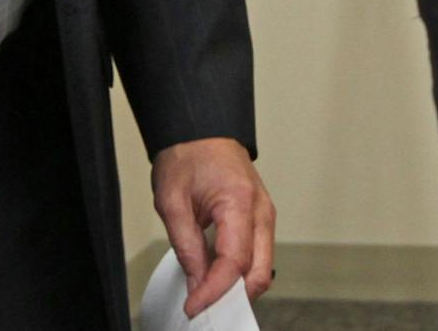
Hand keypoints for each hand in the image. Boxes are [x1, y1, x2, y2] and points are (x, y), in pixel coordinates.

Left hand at [150, 137, 274, 315]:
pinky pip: (256, 255)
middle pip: (259, 272)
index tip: (194, 307)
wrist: (201, 129)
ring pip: (261, 268)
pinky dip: (239, 272)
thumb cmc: (188, 155)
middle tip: (202, 307)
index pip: (234, 262)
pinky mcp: (260, 219)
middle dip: (232, 297)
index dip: (214, 291)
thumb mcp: (172, 201)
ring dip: (236, 287)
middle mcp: (261, 211)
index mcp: (240, 201)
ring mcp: (265, 215)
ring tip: (204, 292)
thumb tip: (197, 284)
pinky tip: (215, 275)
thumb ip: (186, 246)